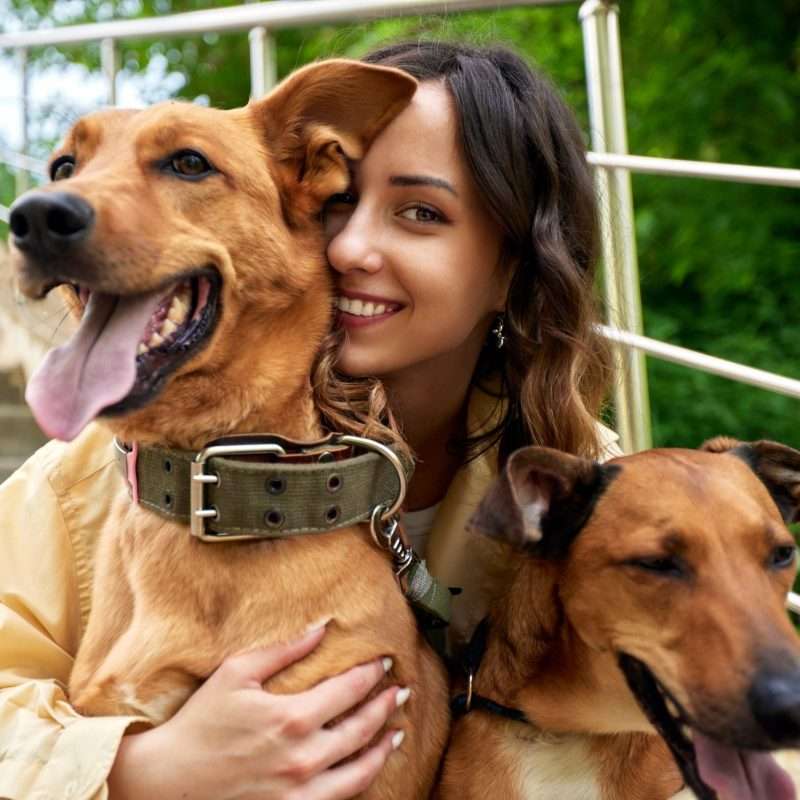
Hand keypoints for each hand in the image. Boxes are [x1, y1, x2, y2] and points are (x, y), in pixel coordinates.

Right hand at [107, 625, 407, 799]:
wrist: (168, 783)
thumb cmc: (200, 723)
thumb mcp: (237, 673)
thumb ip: (284, 649)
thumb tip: (322, 627)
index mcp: (291, 717)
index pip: (348, 689)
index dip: (371, 673)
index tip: (385, 662)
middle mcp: (303, 757)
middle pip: (362, 728)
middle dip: (386, 706)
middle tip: (401, 692)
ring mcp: (300, 793)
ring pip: (360, 770)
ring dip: (383, 748)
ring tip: (397, 732)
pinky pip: (340, 799)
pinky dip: (361, 781)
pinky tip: (367, 768)